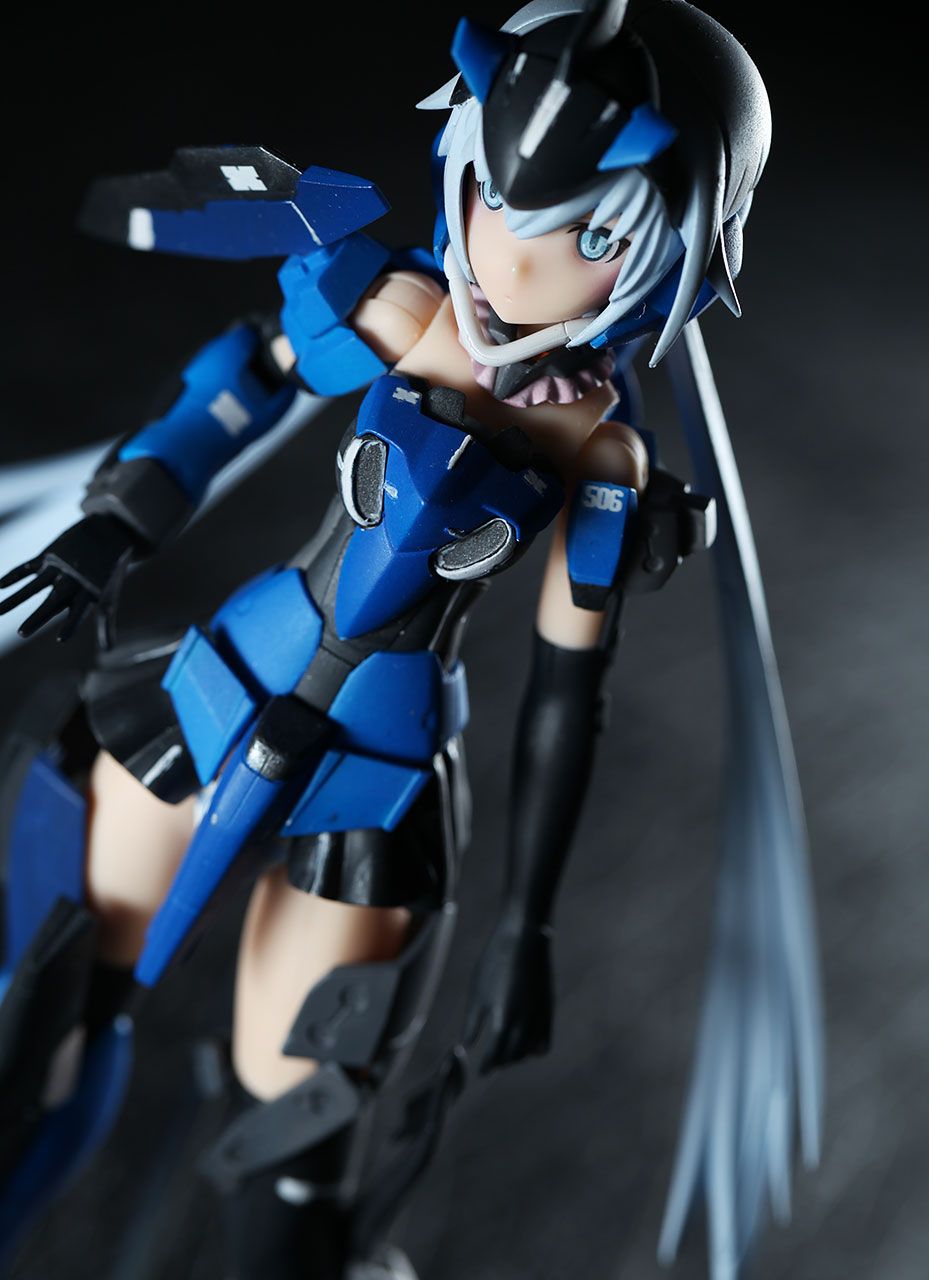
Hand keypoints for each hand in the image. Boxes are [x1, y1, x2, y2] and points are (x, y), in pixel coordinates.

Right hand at [0, 514, 137, 644]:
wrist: (108, 532)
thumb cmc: (108, 573)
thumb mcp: (109, 595)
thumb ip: (107, 624)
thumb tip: (108, 651)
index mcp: (90, 591)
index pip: (80, 612)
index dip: (72, 625)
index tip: (61, 640)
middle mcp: (74, 579)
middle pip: (54, 601)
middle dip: (38, 618)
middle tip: (21, 634)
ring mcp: (60, 566)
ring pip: (35, 585)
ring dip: (16, 599)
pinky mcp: (50, 554)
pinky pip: (28, 566)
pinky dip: (14, 575)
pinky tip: (0, 585)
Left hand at [463, 905, 553, 1072]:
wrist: (524, 936)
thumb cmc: (495, 960)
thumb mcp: (478, 990)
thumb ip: (472, 1022)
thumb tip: (466, 1046)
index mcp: (504, 1018)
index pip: (496, 1055)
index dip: (487, 1065)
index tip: (480, 1072)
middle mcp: (525, 1022)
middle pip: (513, 1056)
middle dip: (501, 1062)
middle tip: (490, 1064)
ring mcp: (540, 1016)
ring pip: (530, 1051)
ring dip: (517, 1056)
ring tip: (504, 1052)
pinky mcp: (548, 1008)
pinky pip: (544, 1040)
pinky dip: (534, 1047)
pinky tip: (524, 1043)